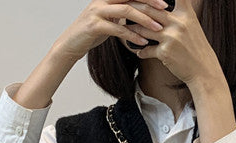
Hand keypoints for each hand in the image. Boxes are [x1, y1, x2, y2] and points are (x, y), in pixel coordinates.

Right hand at [55, 0, 169, 62]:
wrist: (70, 45)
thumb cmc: (90, 34)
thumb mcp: (107, 21)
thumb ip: (120, 15)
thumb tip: (136, 14)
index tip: (163, 1)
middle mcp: (103, 0)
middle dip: (150, 2)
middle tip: (165, 10)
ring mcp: (98, 11)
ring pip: (126, 11)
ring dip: (144, 20)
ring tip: (158, 28)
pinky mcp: (95, 25)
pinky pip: (117, 29)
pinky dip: (132, 35)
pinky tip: (142, 41)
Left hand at [128, 0, 222, 86]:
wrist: (203, 69)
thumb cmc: (196, 48)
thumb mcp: (192, 25)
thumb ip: (179, 14)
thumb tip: (161, 9)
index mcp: (185, 13)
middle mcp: (178, 22)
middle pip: (149, 10)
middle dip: (134, 10)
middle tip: (125, 11)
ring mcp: (171, 37)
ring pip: (144, 29)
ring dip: (132, 30)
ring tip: (126, 30)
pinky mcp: (165, 52)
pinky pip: (147, 50)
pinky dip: (141, 51)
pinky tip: (138, 52)